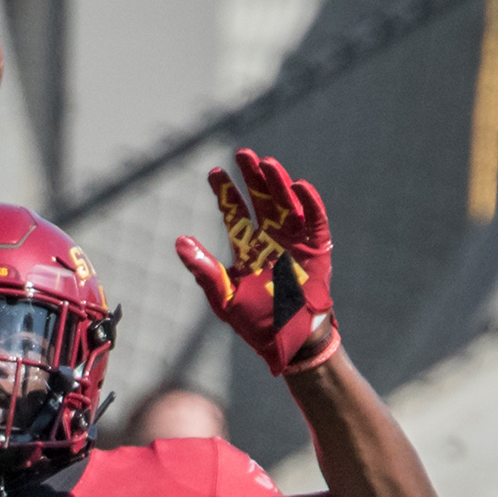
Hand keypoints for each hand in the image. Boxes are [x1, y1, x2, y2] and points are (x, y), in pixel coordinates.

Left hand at [176, 149, 335, 374]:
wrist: (289, 342)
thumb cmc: (255, 323)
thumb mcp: (223, 297)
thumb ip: (203, 270)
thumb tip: (180, 242)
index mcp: (247, 248)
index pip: (234, 212)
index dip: (225, 192)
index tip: (214, 172)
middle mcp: (271, 239)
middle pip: (261, 200)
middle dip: (252, 177)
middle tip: (242, 154)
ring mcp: (295, 242)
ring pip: (286, 204)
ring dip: (278, 184)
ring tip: (267, 164)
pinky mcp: (317, 250)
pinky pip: (315, 221)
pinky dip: (309, 204)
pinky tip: (299, 186)